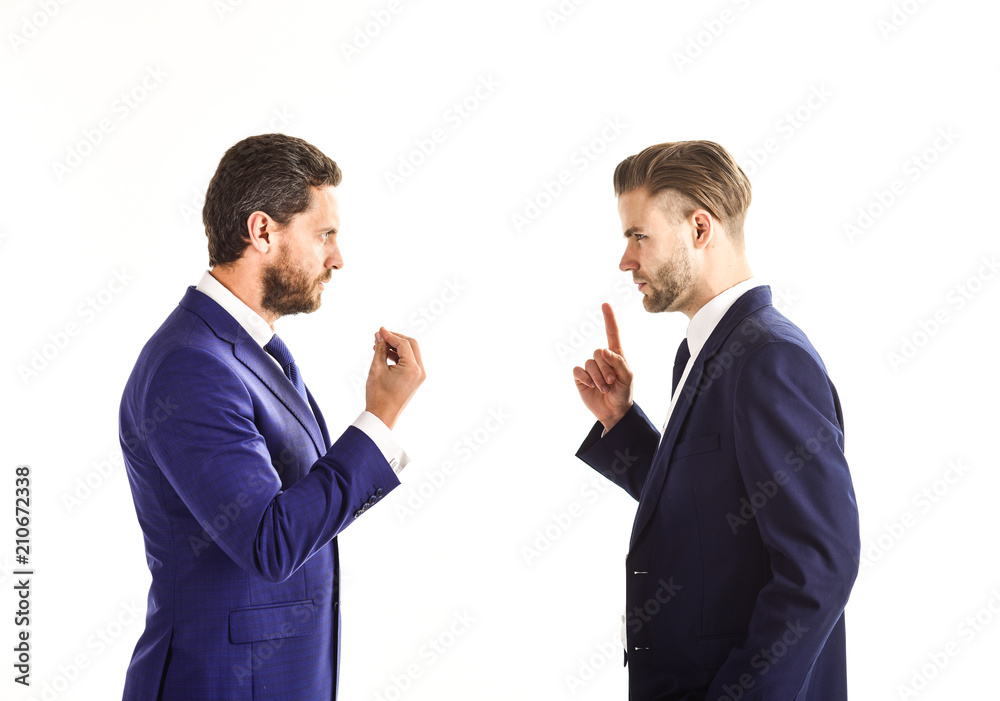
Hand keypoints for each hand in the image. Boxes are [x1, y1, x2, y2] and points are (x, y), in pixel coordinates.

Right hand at [365, 327, 425, 429]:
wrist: (382, 416)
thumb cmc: (378, 395)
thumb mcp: (376, 368)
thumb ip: (380, 349)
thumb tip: (380, 335)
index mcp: (412, 368)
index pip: (403, 344)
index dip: (390, 335)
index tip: (379, 331)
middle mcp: (420, 371)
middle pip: (411, 345)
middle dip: (395, 338)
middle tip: (380, 336)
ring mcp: (419, 375)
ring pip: (410, 352)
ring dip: (396, 346)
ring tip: (378, 345)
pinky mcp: (416, 379)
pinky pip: (409, 361)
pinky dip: (398, 355)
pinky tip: (385, 354)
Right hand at [572, 303, 633, 430]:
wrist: (613, 411)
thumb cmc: (623, 392)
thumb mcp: (628, 377)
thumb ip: (618, 362)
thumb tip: (604, 351)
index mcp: (615, 355)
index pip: (612, 334)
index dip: (609, 319)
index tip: (605, 304)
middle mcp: (601, 359)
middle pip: (598, 352)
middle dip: (606, 369)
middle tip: (611, 383)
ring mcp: (590, 367)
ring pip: (589, 363)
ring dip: (598, 377)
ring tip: (604, 388)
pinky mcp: (581, 377)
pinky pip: (579, 371)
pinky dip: (586, 379)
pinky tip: (591, 386)